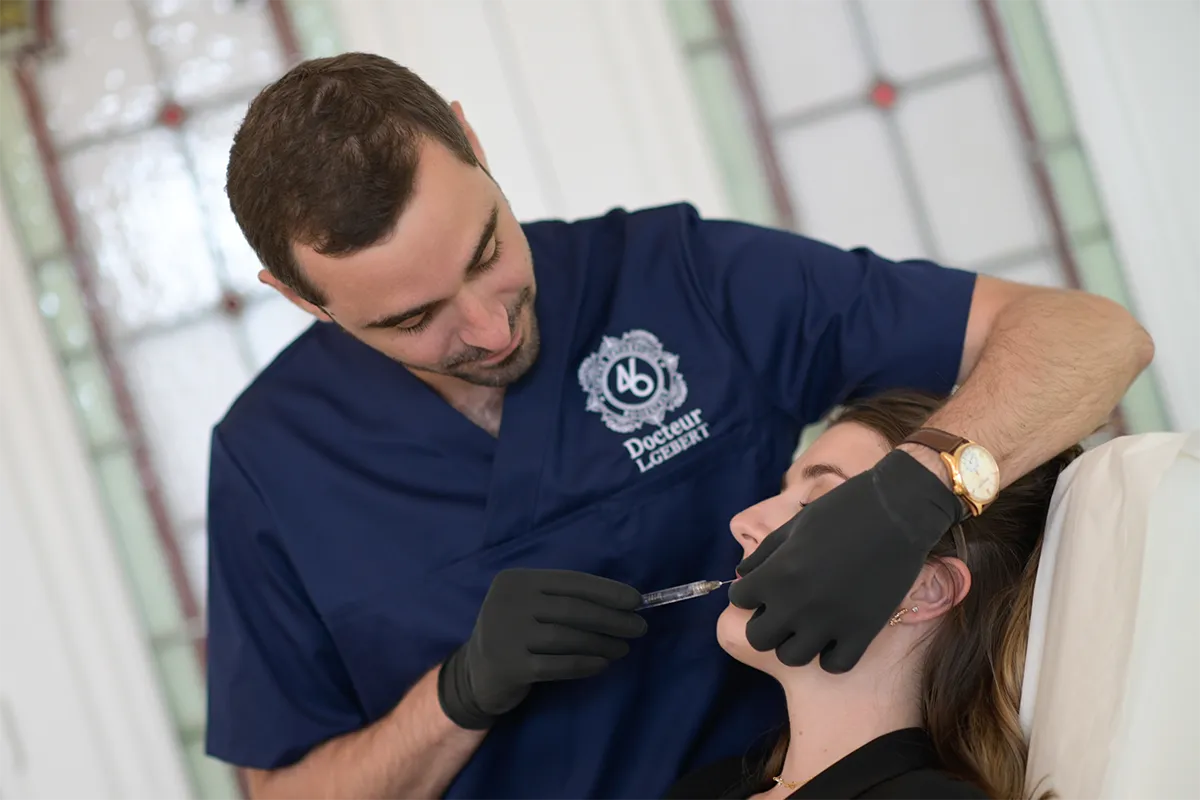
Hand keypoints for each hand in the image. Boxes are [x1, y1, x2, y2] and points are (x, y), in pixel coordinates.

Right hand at [437, 568, 646, 728]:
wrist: (475, 673)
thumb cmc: (515, 633)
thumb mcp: (529, 604)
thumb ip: (562, 598)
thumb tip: (621, 602)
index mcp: (517, 580)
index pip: (571, 581)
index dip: (607, 591)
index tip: (636, 602)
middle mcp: (509, 602)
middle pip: (572, 609)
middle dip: (612, 618)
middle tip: (639, 628)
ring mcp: (506, 635)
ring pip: (566, 637)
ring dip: (602, 643)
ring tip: (623, 648)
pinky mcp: (510, 666)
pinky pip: (557, 665)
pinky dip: (584, 664)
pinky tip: (602, 665)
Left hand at [727, 450, 962, 671]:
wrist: (897, 512)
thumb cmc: (842, 510)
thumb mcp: (793, 526)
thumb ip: (764, 555)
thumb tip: (741, 575)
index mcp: (777, 573)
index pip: (739, 600)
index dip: (748, 593)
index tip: (762, 586)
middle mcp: (797, 603)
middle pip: (758, 639)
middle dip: (764, 625)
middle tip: (780, 610)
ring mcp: (830, 622)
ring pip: (792, 658)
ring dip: (793, 643)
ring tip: (806, 626)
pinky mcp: (862, 633)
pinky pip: (835, 665)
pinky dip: (830, 656)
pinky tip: (834, 637)